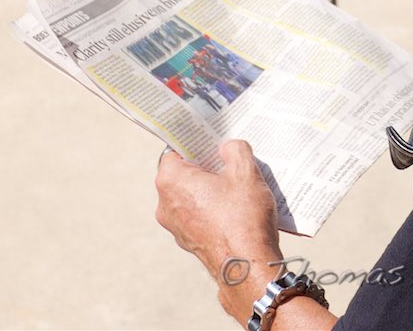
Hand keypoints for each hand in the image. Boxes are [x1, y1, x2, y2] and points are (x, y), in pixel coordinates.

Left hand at [155, 141, 285, 323]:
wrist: (247, 268)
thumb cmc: (242, 218)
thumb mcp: (245, 172)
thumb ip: (235, 150)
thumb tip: (228, 147)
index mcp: (171, 180)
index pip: (176, 150)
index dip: (196, 144)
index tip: (214, 143)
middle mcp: (165, 204)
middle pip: (184, 174)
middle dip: (206, 168)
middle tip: (230, 165)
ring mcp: (176, 227)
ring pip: (192, 197)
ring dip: (211, 192)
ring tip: (238, 190)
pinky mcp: (189, 243)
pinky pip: (199, 217)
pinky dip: (213, 212)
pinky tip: (237, 212)